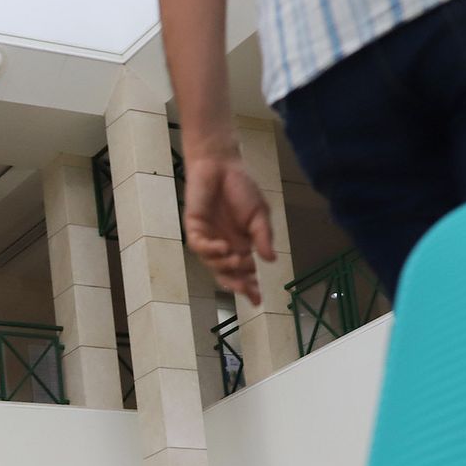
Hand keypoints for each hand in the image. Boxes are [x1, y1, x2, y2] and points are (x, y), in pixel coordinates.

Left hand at [181, 147, 275, 305]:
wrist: (222, 165)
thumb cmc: (242, 188)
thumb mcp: (259, 215)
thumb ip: (263, 237)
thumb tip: (271, 260)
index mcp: (240, 245)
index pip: (244, 272)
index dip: (250, 287)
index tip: (258, 300)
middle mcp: (223, 246)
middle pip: (226, 273)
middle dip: (237, 284)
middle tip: (247, 289)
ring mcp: (207, 238)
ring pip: (212, 263)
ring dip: (226, 265)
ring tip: (238, 259)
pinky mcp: (194, 228)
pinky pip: (199, 247)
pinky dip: (211, 250)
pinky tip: (223, 248)